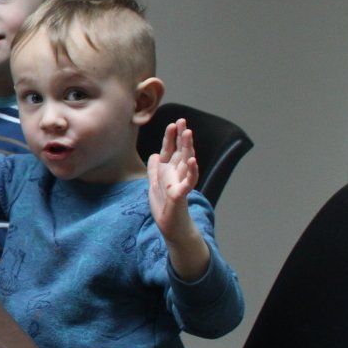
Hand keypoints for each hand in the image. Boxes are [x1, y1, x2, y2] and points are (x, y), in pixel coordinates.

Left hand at [147, 119, 208, 279]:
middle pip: (180, 152)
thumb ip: (155, 170)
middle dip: (181, 137)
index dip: (171, 138)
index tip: (173, 123)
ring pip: (186, 162)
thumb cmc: (164, 207)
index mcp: (169, 172)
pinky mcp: (181, 194)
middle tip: (183, 121)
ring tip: (188, 133)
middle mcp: (176, 175)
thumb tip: (154, 155)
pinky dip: (191, 170)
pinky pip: (189, 181)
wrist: (171, 227)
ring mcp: (180, 183)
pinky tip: (192, 160)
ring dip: (188, 148)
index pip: (170, 151)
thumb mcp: (154, 185)